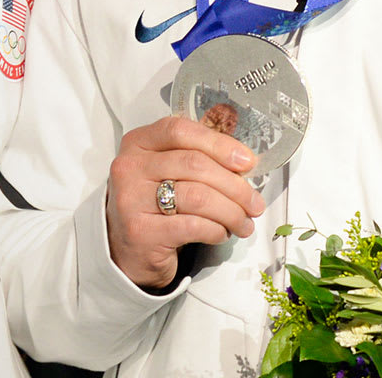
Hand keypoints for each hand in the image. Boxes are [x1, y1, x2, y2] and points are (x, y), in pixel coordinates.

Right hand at [105, 115, 265, 288]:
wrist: (126, 250)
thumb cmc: (154, 205)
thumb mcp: (168, 171)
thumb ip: (199, 156)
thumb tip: (244, 161)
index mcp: (138, 142)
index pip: (181, 131)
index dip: (219, 144)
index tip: (247, 161)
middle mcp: (130, 167)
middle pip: (195, 164)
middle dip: (234, 185)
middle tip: (254, 202)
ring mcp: (131, 199)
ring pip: (198, 197)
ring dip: (231, 212)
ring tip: (244, 222)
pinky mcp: (140, 231)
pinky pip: (192, 226)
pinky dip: (216, 230)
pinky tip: (222, 233)